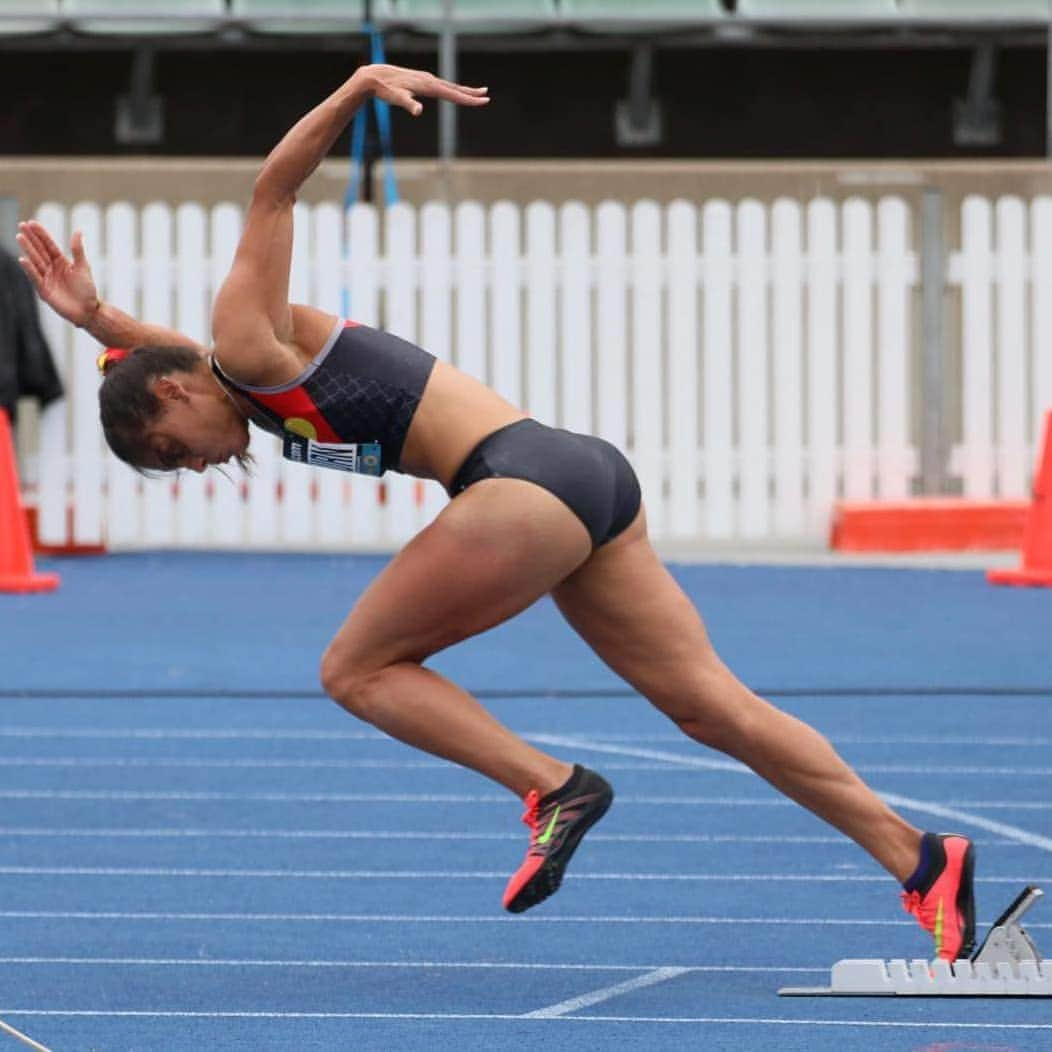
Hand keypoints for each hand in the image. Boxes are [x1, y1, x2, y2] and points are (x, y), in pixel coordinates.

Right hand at [16, 220, 100, 326]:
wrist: (88, 310)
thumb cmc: (87, 290)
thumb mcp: (83, 267)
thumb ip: (77, 250)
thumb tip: (77, 231)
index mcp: (61, 261)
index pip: (48, 245)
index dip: (41, 234)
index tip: (31, 222)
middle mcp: (52, 268)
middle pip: (39, 250)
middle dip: (31, 238)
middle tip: (21, 225)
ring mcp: (47, 278)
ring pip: (36, 261)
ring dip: (28, 249)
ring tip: (20, 237)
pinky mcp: (44, 290)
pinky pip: (35, 277)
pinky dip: (30, 269)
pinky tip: (23, 259)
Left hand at [354, 64, 489, 116]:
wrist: (375, 76)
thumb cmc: (386, 90)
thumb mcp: (397, 98)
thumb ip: (408, 104)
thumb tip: (418, 111)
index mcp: (428, 86)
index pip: (453, 94)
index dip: (468, 99)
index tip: (482, 101)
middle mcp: (430, 80)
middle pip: (454, 88)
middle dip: (471, 93)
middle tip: (486, 95)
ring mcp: (426, 80)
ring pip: (449, 86)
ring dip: (463, 90)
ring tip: (476, 93)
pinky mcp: (422, 81)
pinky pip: (441, 86)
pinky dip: (452, 89)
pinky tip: (454, 92)